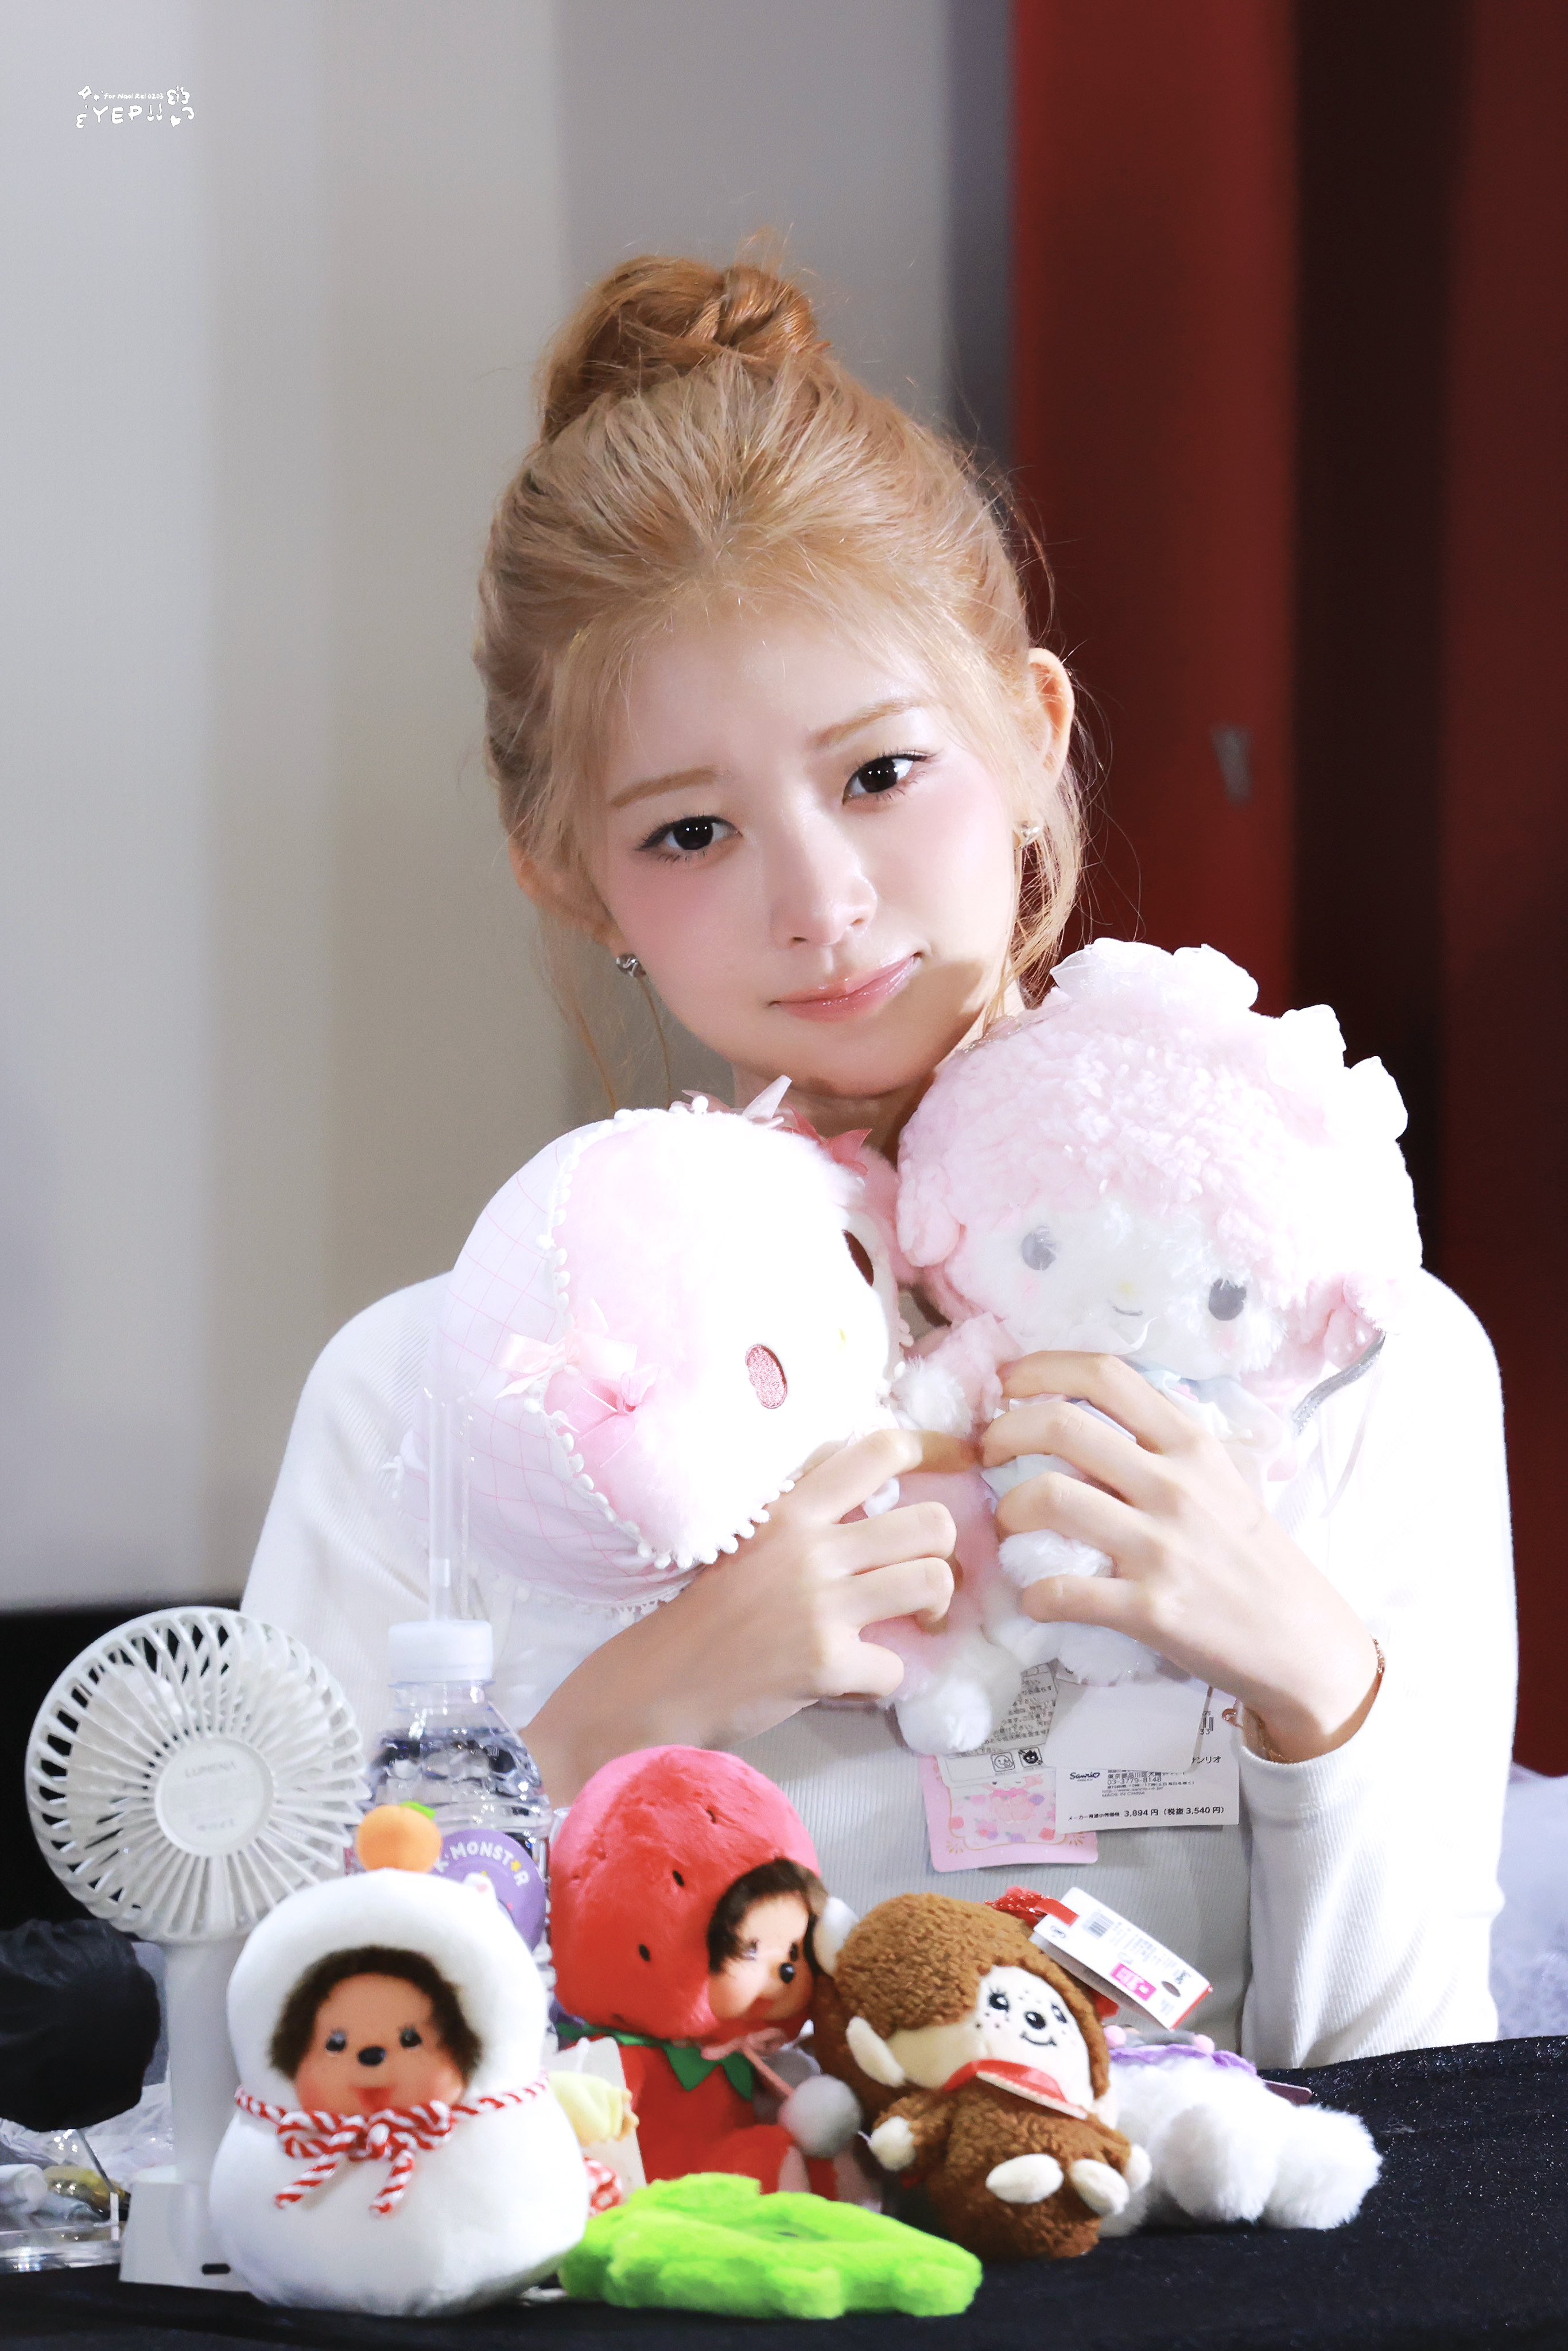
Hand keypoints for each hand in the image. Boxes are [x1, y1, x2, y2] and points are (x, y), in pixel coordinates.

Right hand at [526, 1426, 969, 1800]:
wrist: (661, 1682)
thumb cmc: (708, 1611)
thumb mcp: (750, 1539)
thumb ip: (804, 1513)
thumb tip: (870, 1490)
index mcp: (791, 1509)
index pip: (878, 1450)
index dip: (928, 1452)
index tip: (941, 1470)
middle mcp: (810, 1547)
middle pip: (929, 1522)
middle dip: (943, 1550)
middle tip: (923, 1573)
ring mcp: (820, 1604)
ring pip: (930, 1582)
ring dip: (935, 1607)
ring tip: (918, 1620)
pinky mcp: (825, 1661)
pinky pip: (896, 1666)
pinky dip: (883, 1678)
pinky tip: (857, 1678)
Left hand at [983, 1354, 1380, 1762]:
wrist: (1303, 1641)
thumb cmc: (1251, 1555)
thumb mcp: (1222, 1478)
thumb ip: (1163, 1445)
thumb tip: (1086, 1414)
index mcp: (1191, 1444)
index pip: (1105, 1375)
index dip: (1041, 1368)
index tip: (1006, 1384)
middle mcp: (1174, 1485)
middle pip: (1061, 1426)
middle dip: (1003, 1432)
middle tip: (988, 1454)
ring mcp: (1161, 1547)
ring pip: (1050, 1499)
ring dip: (1007, 1511)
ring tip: (1009, 1524)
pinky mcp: (1150, 1609)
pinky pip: (1062, 1591)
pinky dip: (1032, 1594)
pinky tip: (1035, 1597)